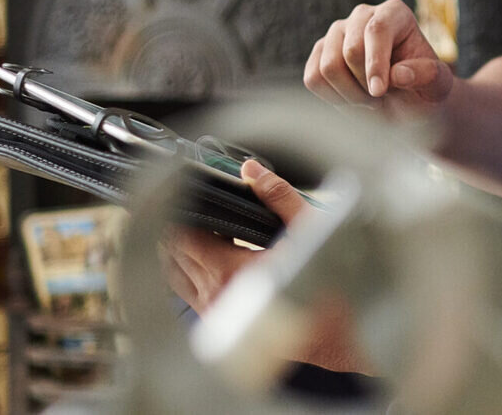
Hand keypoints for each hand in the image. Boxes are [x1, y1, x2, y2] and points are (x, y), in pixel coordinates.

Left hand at [162, 160, 313, 313]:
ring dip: (176, 249)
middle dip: (176, 227)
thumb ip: (278, 196)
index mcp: (230, 272)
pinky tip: (197, 254)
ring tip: (187, 225)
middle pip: (174, 254)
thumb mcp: (308, 231)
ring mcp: (211, 310)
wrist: (328, 331)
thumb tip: (252, 171)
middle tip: (185, 201)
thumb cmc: (324, 284)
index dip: (181, 212)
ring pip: (173, 274)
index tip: (185, 192)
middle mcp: (213, 295)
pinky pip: (184, 291)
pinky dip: (183, 269)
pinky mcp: (216, 320)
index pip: (184, 238)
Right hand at [303, 0, 454, 117]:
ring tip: (369, 100)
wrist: (407, 104)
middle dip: (365, 85)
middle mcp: (363, 15)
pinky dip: (332, 98)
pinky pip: (313, 78)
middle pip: (350, 50)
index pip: (377, 30)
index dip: (375, 63)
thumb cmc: (424, 90)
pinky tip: (352, 99)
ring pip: (328, 67)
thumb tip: (398, 73)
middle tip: (382, 99)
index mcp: (395, 13)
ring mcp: (337, 32)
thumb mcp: (439, 86)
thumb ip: (428, 75)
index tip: (379, 92)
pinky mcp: (319, 52)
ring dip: (349, 95)